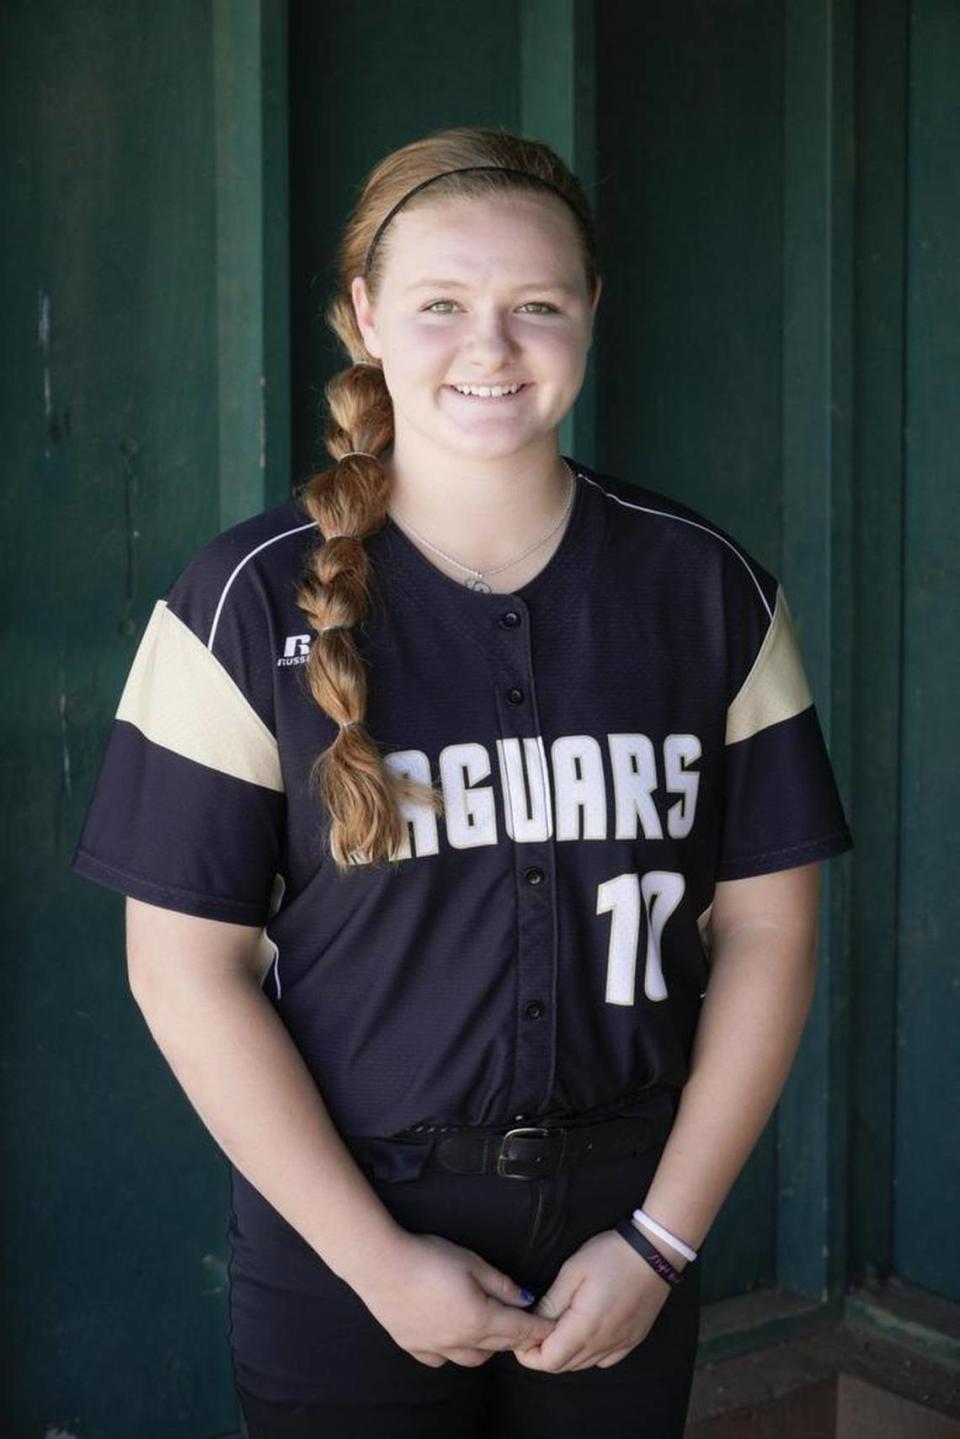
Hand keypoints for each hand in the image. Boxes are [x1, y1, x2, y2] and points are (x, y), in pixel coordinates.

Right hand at [354, 1230, 557, 1368]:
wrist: (381, 1265)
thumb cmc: (429, 1258)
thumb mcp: (472, 1262)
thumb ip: (500, 1283)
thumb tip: (525, 1298)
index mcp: (480, 1318)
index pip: (518, 1329)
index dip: (537, 1328)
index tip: (551, 1328)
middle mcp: (461, 1341)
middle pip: (499, 1345)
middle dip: (517, 1338)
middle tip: (527, 1328)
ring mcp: (436, 1347)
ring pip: (474, 1359)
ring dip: (488, 1347)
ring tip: (491, 1330)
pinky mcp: (414, 1346)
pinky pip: (443, 1359)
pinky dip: (455, 1353)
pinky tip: (453, 1338)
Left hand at [512, 1227, 677, 1371]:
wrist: (655, 1253)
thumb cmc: (610, 1256)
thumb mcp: (573, 1271)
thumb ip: (551, 1302)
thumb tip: (533, 1323)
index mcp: (585, 1328)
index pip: (549, 1361)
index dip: (529, 1354)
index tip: (523, 1334)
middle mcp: (603, 1345)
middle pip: (564, 1366)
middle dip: (543, 1353)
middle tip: (535, 1327)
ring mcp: (620, 1346)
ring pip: (583, 1365)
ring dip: (565, 1353)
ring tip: (557, 1327)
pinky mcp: (632, 1341)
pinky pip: (603, 1360)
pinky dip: (587, 1354)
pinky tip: (584, 1332)